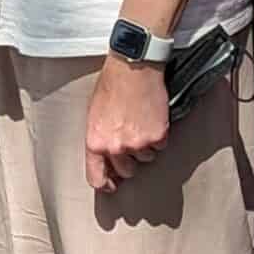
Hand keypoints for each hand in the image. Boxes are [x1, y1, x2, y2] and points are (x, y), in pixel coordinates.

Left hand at [84, 57, 169, 193]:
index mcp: (95, 142)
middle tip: (131, 141)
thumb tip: (104, 157)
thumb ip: (99, 139)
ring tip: (140, 121)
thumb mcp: (94, 114)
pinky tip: (151, 117)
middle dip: (130, 160)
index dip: (106, 185)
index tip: (112, 185)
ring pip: (145, 158)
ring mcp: (138, 144)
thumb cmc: (111, 86)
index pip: (97, 179)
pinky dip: (158, 135)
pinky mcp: (157, 136)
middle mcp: (116, 147)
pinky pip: (160, 146)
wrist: (133, 68)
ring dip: (145, 145)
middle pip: (127, 171)